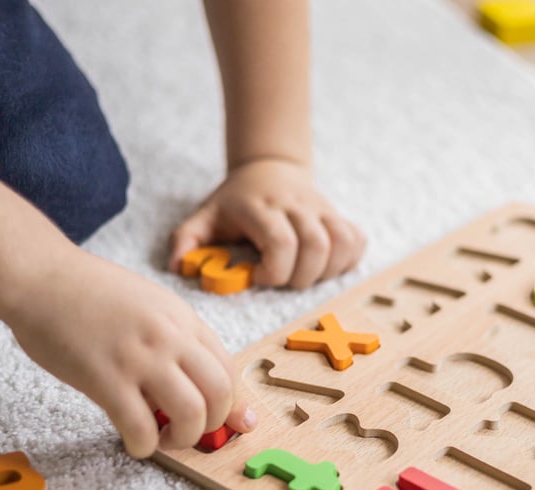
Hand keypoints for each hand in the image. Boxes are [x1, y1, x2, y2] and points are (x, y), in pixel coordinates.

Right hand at [8, 247, 255, 457]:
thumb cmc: (86, 292)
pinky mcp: (105, 378)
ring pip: (190, 414)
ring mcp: (139, 357)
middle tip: (189, 432)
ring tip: (162, 439)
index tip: (232, 424)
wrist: (39, 276)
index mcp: (182, 318)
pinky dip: (144, 446)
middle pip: (220, 393)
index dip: (233, 404)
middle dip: (213, 424)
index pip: (228, 367)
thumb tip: (190, 380)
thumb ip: (173, 336)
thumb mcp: (147, 303)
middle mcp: (169, 336)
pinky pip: (140, 427)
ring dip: (183, 439)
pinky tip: (135, 443)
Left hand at [168, 158, 365, 289]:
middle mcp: (296, 205)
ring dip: (327, 271)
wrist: (268, 166)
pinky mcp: (337, 214)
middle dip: (301, 277)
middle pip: (316, 246)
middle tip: (282, 279)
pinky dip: (348, 258)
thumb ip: (186, 240)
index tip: (258, 276)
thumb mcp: (204, 215)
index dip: (274, 270)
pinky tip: (326, 265)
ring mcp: (321, 209)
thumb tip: (177, 267)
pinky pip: (357, 239)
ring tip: (304, 275)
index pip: (281, 242)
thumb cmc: (234, 201)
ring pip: (341, 243)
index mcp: (261, 207)